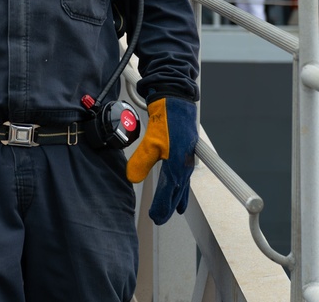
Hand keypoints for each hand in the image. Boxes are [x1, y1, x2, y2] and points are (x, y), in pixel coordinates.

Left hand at [126, 97, 197, 224]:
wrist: (176, 101)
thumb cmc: (166, 119)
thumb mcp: (150, 141)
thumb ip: (141, 161)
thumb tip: (132, 178)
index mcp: (177, 164)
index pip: (169, 192)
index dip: (161, 206)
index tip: (155, 217)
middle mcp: (184, 164)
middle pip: (177, 192)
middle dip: (168, 206)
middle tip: (159, 218)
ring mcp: (186, 159)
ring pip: (182, 185)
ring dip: (177, 198)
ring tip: (174, 210)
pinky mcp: (184, 153)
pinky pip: (183, 176)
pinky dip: (181, 187)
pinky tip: (179, 190)